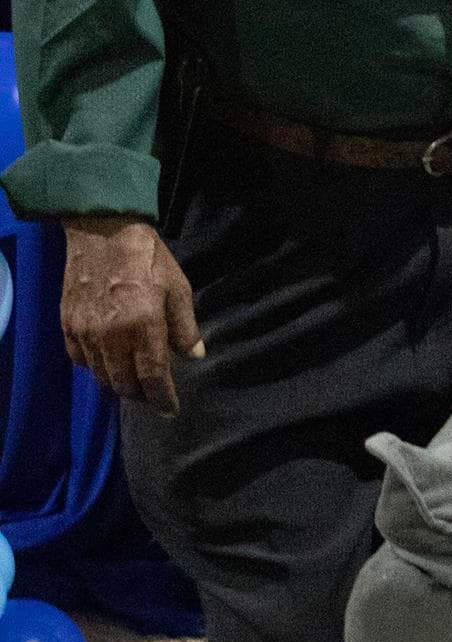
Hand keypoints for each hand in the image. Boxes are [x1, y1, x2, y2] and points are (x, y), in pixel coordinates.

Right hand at [60, 217, 203, 414]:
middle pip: (124, 384)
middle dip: (141, 395)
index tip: (170, 411)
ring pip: (101, 376)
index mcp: (143, 327)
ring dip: (118, 383)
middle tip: (152, 393)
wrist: (102, 230)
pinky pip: (80, 359)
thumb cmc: (147, 257)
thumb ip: (186, 327)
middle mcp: (111, 335)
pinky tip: (107, 361)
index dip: (162, 400)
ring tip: (132, 380)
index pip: (153, 378)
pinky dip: (95, 367)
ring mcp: (86, 331)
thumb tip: (194, 356)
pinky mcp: (68, 323)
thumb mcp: (178, 288)